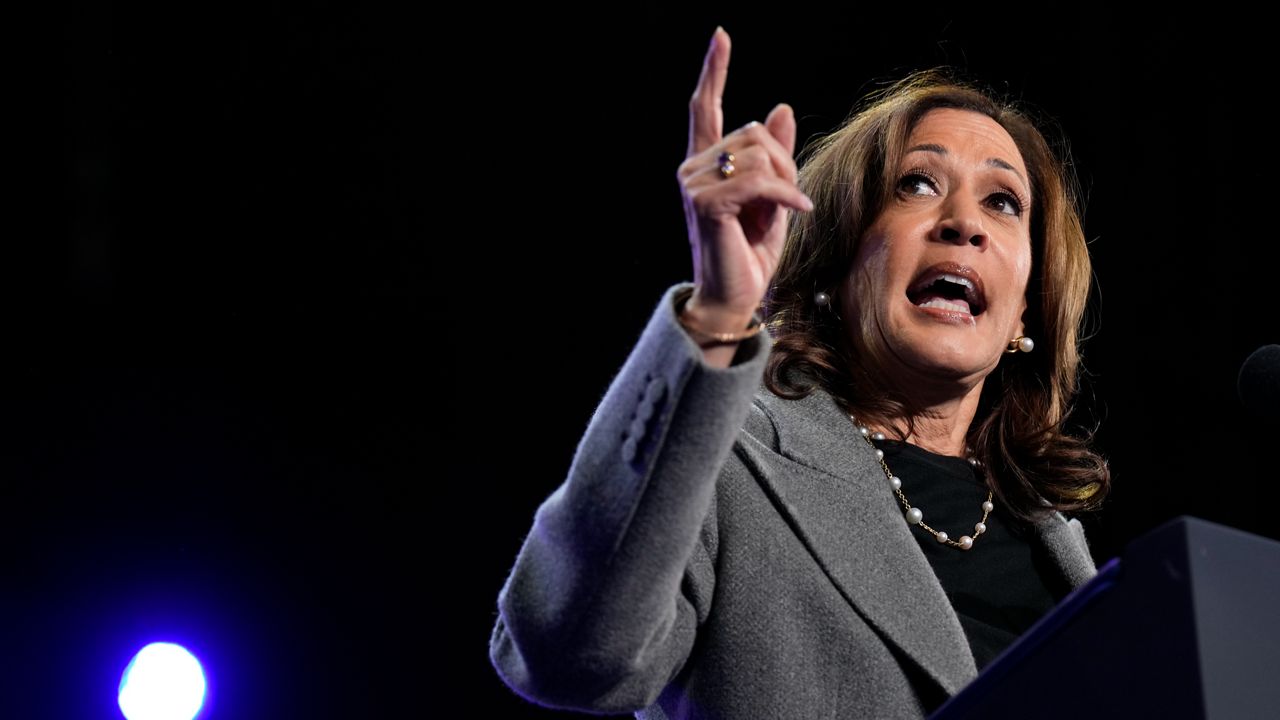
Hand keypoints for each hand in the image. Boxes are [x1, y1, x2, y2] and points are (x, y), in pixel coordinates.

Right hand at [677, 27, 811, 329]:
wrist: (735, 299)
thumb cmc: (751, 253)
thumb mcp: (773, 197)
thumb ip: (775, 155)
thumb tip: (781, 107)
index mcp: (704, 164)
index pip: (703, 108)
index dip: (714, 70)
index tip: (721, 36)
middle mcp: (692, 169)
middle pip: (753, 132)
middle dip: (784, 160)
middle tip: (791, 197)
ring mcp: (694, 186)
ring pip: (758, 155)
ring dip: (786, 181)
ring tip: (789, 210)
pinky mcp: (707, 205)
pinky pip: (759, 181)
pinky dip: (787, 196)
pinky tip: (800, 212)